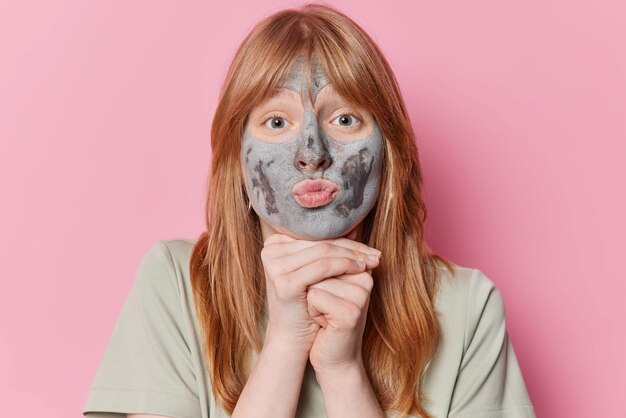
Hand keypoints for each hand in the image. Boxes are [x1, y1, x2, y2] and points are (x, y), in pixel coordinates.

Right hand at [260, 232, 379, 355]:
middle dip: (352, 248)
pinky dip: (344, 266)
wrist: (292, 338)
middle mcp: (270, 250)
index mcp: (274, 244)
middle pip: (321, 243)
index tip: (369, 248)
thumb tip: (355, 228)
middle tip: (375, 254)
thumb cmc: (306, 304)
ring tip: (371, 262)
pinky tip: (360, 270)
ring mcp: (275, 266)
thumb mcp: (315, 273)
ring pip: (324, 252)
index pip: (316, 236)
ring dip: (352, 256)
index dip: (345, 240)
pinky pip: (322, 267)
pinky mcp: (284, 281)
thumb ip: (329, 250)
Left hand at [307, 247, 379, 372]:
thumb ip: (322, 259)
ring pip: (316, 280)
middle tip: (321, 305)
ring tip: (323, 313)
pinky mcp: (350, 312)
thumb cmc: (325, 317)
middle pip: (320, 263)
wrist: (333, 356)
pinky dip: (313, 310)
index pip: (327, 252)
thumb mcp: (325, 285)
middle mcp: (366, 279)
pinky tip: (324, 323)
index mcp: (362, 269)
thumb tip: (306, 234)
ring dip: (311, 298)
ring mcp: (360, 295)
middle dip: (311, 284)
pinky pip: (315, 297)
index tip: (321, 291)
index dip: (313, 270)